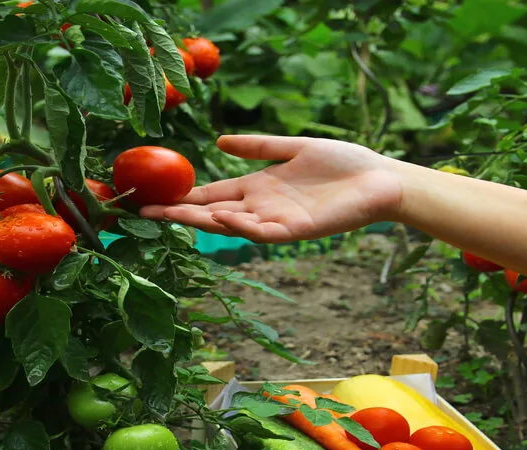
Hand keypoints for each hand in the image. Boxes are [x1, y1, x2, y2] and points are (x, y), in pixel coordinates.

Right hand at [138, 135, 404, 242]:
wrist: (380, 180)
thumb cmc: (342, 163)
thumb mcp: (293, 147)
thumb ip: (258, 146)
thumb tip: (222, 140)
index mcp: (257, 187)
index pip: (211, 195)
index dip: (183, 197)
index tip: (152, 198)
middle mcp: (260, 207)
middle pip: (211, 213)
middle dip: (179, 214)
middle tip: (145, 214)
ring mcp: (275, 221)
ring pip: (230, 225)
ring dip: (203, 222)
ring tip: (173, 216)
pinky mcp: (295, 231)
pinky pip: (262, 232)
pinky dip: (242, 226)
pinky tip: (223, 217)